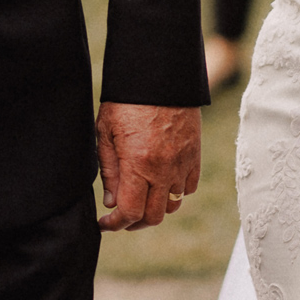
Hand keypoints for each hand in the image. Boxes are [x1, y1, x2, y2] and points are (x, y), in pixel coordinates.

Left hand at [95, 101, 201, 230]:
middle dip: (134, 223)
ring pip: (172, 205)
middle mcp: (163, 169)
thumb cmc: (127, 100)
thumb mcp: (106, 133)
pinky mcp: (194, 154)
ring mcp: (182, 163)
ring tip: (140, 201)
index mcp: (138, 164)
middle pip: (153, 217)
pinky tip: (160, 184)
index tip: (104, 223)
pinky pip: (189, 187)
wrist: (159, 75)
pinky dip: (175, 193)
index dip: (115, 224)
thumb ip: (109, 171)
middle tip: (121, 218)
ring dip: (155, 209)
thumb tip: (111, 202)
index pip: (130, 212)